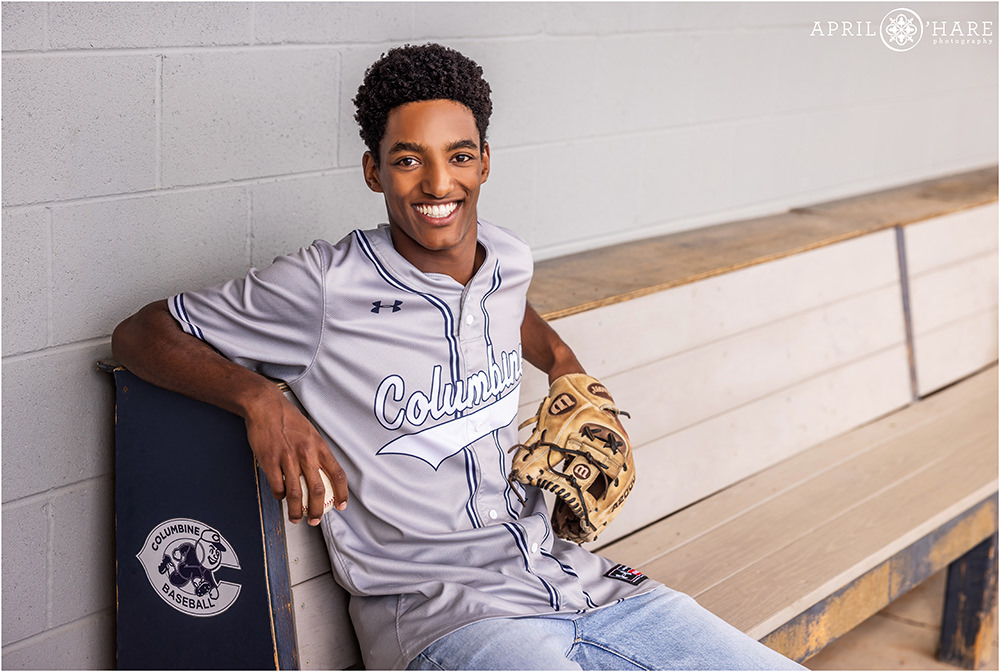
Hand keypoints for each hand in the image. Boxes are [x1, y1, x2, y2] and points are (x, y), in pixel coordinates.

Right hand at [244, 387, 347, 525]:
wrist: (265, 406)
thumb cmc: (288, 418)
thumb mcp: (310, 432)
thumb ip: (316, 452)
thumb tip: (322, 472)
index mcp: (319, 446)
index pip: (337, 474)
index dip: (342, 493)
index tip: (342, 505)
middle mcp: (306, 453)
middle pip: (318, 489)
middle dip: (319, 510)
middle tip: (316, 520)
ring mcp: (287, 458)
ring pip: (296, 493)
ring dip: (297, 511)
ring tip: (296, 518)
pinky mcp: (270, 461)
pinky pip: (277, 486)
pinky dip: (280, 496)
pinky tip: (280, 496)